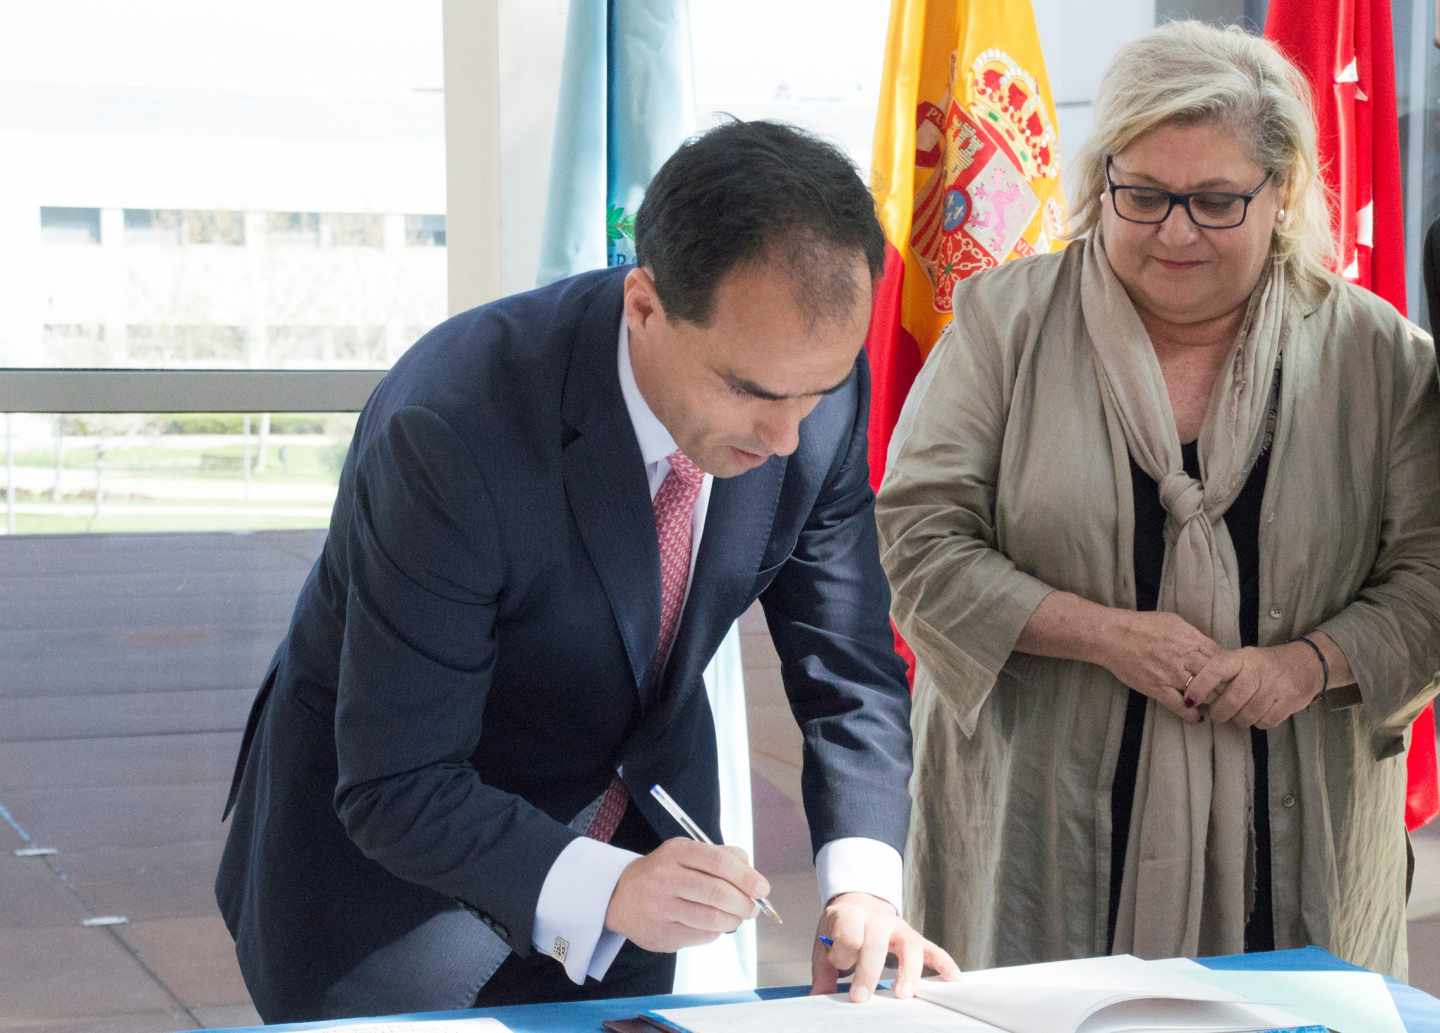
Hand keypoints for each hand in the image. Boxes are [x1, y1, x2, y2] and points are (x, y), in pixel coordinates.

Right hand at [604, 839, 768, 952]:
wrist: (621, 897)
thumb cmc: (665, 873)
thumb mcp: (687, 853)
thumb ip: (722, 857)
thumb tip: (754, 878)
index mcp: (676, 851)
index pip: (719, 862)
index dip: (746, 877)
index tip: (763, 889)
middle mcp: (665, 877)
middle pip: (717, 893)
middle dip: (744, 904)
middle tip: (752, 908)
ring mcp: (660, 907)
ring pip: (711, 919)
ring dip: (733, 921)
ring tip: (736, 918)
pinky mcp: (660, 934)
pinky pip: (700, 936)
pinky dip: (715, 932)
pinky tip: (713, 926)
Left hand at [811, 892, 959, 1001]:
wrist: (860, 903)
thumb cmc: (842, 928)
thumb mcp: (825, 943)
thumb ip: (823, 970)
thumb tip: (818, 997)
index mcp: (852, 916)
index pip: (848, 932)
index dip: (842, 953)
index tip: (839, 968)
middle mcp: (878, 919)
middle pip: (876, 942)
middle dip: (868, 971)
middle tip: (860, 997)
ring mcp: (900, 928)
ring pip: (909, 946)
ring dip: (907, 970)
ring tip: (903, 994)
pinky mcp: (916, 939)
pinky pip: (933, 950)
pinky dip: (944, 964)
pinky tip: (953, 979)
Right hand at [1094, 610, 1217, 723]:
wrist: (1112, 635)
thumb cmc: (1140, 625)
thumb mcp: (1172, 621)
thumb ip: (1192, 635)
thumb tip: (1207, 646)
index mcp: (1190, 639)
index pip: (1220, 657)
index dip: (1226, 667)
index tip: (1226, 673)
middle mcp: (1184, 657)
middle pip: (1217, 676)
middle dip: (1223, 684)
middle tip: (1225, 692)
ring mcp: (1172, 675)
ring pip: (1204, 693)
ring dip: (1210, 700)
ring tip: (1213, 704)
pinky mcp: (1158, 689)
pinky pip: (1181, 707)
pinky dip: (1192, 714)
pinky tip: (1197, 717)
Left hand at [1182, 643, 1322, 728]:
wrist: (1307, 663)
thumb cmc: (1264, 665)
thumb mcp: (1241, 659)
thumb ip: (1218, 671)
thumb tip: (1188, 681)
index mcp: (1242, 658)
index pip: (1215, 670)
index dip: (1199, 686)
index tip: (1190, 700)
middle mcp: (1257, 671)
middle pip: (1231, 701)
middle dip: (1220, 713)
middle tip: (1218, 714)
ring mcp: (1275, 687)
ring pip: (1247, 716)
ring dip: (1240, 719)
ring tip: (1241, 712)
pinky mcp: (1290, 702)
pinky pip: (1265, 722)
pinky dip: (1259, 722)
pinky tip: (1260, 713)